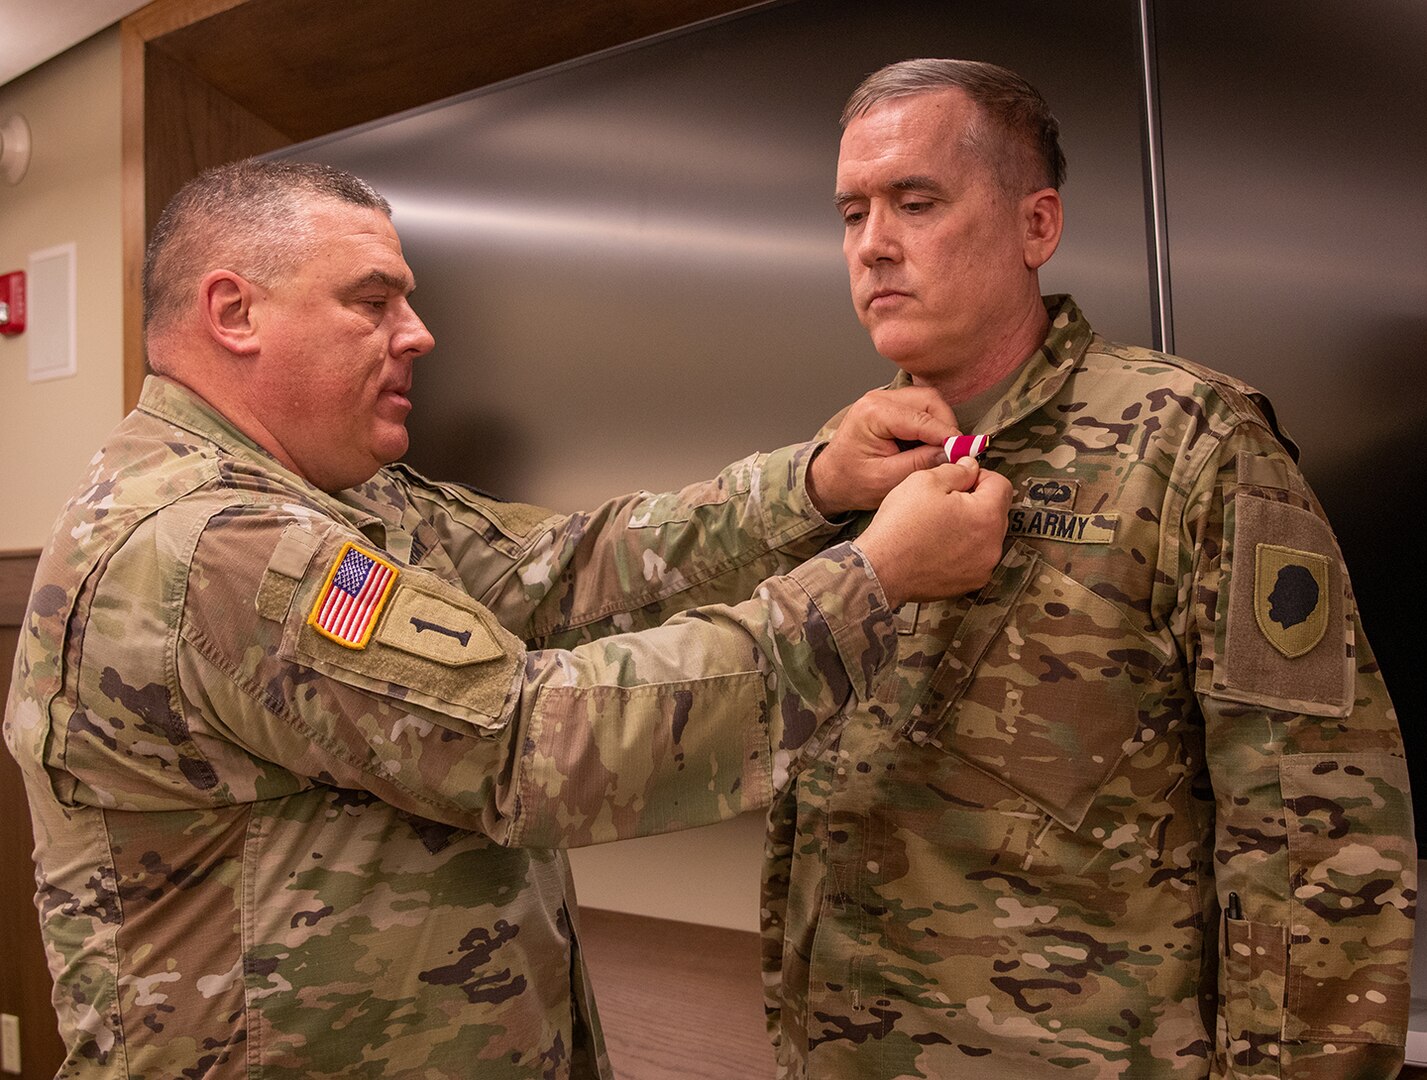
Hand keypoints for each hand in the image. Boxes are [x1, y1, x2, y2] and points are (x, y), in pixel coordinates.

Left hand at [805, 387, 958, 516]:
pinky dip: (931, 425)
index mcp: (873, 413)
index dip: (948, 436)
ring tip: (942, 452)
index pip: (922, 419)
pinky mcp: (890, 407)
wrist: (830, 480)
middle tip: (955, 453)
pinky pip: (920, 409)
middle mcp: (878, 399)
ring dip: (940, 425)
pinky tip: (929, 447)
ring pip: (928, 402)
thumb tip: (952, 453)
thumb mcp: (886, 480)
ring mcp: (884, 400)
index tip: (967, 452)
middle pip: (929, 401)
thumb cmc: (851, 482)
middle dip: (946, 426)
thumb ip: (920, 464)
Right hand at [855, 458, 1012, 607]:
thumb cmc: (900, 529)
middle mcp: (992, 545)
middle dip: (974, 501)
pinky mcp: (970, 582)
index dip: (978, 475)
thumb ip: (957, 470)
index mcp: (987, 516)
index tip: (961, 479)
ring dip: (968, 526)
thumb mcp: (925, 481)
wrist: (880, 569)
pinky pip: (974, 557)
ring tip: (938, 525)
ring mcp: (982, 567)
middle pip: (995, 511)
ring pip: (985, 535)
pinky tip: (938, 544)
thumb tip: (970, 467)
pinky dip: (961, 549)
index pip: (1001, 484)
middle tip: (943, 501)